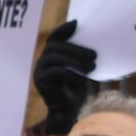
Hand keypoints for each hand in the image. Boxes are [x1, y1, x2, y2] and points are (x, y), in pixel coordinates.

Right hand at [33, 20, 97, 135]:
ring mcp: (39, 70)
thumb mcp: (81, 71)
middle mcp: (43, 60)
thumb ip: (82, 59)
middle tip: (94, 55)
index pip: (55, 38)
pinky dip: (70, 73)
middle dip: (76, 49)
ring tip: (92, 66)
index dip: (64, 29)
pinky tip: (83, 78)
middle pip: (55, 46)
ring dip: (75, 60)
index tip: (77, 23)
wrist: (69, 112)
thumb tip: (96, 47)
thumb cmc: (77, 91)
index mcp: (52, 56)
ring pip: (55, 57)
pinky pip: (55, 72)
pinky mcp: (41, 81)